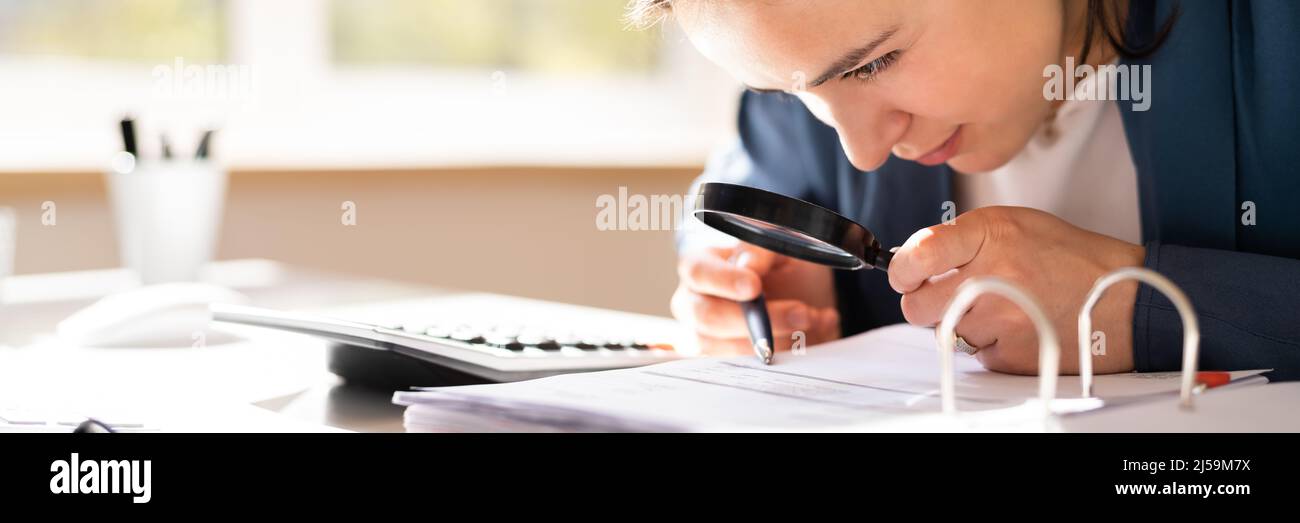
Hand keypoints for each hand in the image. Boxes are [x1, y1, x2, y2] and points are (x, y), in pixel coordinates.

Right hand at [671, 243, 840, 355]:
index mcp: (701, 266)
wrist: (800, 295)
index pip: (697, 272)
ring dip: (775, 340)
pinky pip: (744, 368)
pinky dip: (780, 354)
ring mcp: (705, 336)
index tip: (754, 287)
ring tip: (811, 321)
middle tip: (799, 313)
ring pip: (726, 348)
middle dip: (755, 320)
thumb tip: (747, 266)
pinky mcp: (724, 361)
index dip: (724, 281)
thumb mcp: (777, 246)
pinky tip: (804, 338)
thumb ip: (760, 250)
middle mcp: (694, 302)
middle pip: (707, 316)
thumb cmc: (779, 266)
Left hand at [888, 206, 1144, 374]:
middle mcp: (992, 273)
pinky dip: (990, 344)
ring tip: (1001, 307)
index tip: (903, 275)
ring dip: (964, 323)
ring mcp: (1001, 317)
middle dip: (924, 304)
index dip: (901, 269)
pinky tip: (1019, 326)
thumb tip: (913, 262)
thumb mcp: (1015, 225)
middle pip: (917, 305)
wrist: (1123, 298)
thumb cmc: (1068, 258)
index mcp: (990, 233)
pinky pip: (976, 354)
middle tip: (947, 297)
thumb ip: (962, 240)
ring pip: (945, 331)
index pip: (919, 253)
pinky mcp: (1011, 353)